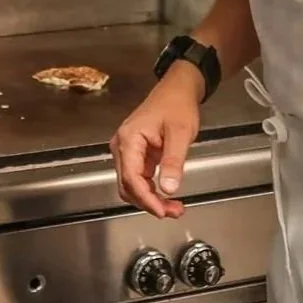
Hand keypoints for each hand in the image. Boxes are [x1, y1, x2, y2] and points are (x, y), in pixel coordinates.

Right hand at [110, 66, 201, 218]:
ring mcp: (127, 152)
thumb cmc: (177, 105)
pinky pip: (139, 179)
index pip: (131, 178)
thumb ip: (174, 161)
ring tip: (174, 208)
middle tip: (173, 212)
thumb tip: (168, 188)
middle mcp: (122, 147)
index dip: (146, 199)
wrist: (177, 90)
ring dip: (150, 200)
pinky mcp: (136, 155)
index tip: (162, 211)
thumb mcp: (180, 133)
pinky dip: (151, 191)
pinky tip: (167, 196)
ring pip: (132, 186)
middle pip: (128, 186)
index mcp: (129, 139)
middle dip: (149, 203)